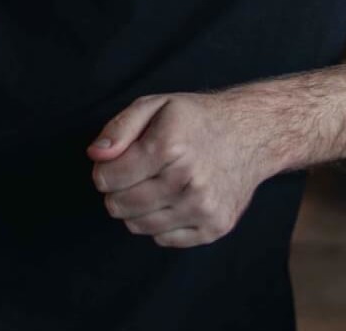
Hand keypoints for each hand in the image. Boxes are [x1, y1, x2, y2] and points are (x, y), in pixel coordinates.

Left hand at [86, 90, 274, 247]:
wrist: (249, 133)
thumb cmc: (195, 119)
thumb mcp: (156, 105)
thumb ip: (119, 127)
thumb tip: (95, 155)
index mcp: (170, 146)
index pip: (108, 177)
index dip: (105, 169)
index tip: (115, 160)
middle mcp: (188, 180)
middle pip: (120, 206)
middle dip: (117, 190)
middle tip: (133, 173)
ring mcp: (203, 207)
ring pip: (139, 226)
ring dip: (137, 208)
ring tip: (153, 184)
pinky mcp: (214, 227)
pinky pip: (164, 239)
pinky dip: (160, 222)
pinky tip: (173, 198)